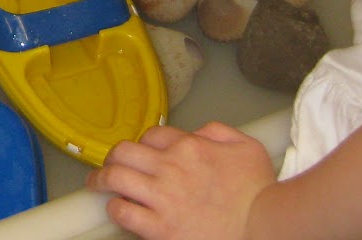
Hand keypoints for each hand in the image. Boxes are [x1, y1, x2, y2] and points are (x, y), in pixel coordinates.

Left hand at [85, 123, 275, 239]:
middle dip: (114, 157)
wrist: (265, 228)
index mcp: (190, 147)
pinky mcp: (161, 228)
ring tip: (96, 184)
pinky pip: (124, 213)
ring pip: (115, 178)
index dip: (144, 144)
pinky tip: (117, 209)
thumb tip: (196, 133)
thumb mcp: (247, 148)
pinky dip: (116, 209)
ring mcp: (163, 198)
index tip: (142, 154)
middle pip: (124, 152)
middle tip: (110, 165)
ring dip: (101, 180)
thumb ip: (218, 132)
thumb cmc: (260, 191)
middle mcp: (171, 167)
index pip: (151, 136)